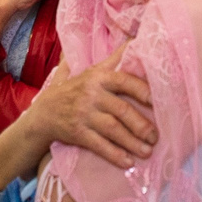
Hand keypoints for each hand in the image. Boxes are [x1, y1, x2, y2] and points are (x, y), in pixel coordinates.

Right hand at [28, 52, 156, 167]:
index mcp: (97, 77)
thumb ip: (112, 59)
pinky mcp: (77, 133)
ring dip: (132, 142)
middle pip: (121, 110)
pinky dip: (114, 155)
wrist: (43, 114)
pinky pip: (99, 146)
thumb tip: (135, 39)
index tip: (158, 102)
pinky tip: (128, 162)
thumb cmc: (73, 90)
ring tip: (147, 151)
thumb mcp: (90, 71)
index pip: (124, 81)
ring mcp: (83, 115)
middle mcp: (91, 94)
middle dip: (141, 125)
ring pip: (113, 130)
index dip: (142, 91)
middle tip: (155, 136)